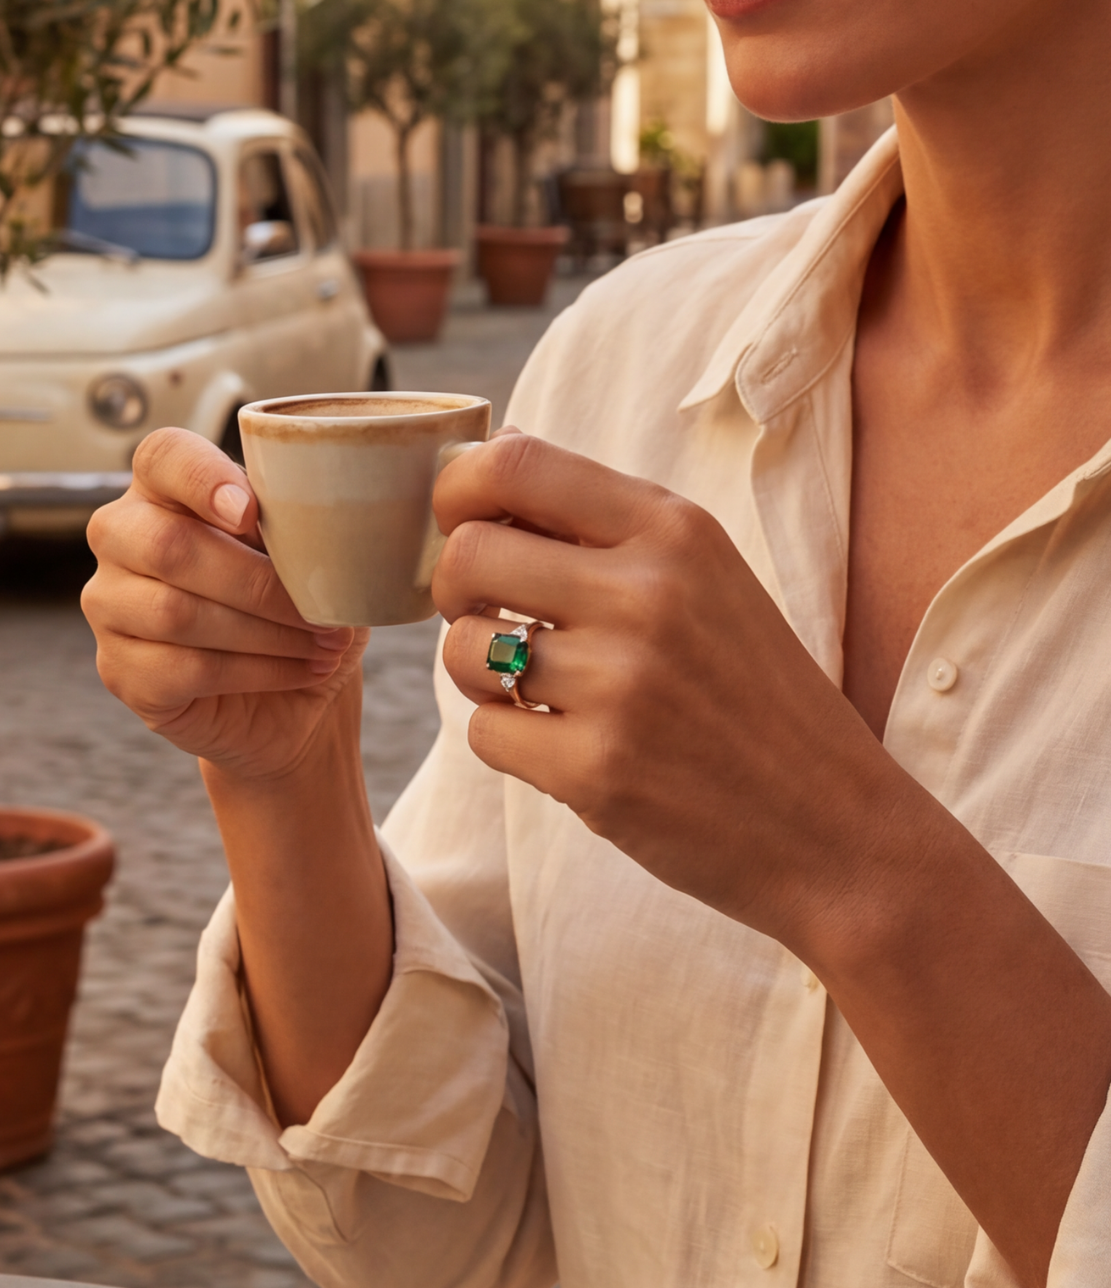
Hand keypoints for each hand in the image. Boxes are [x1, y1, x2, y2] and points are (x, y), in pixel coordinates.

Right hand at [82, 427, 365, 782]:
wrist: (294, 694)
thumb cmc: (298, 607)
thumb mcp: (311, 556)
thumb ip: (300, 525)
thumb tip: (323, 523)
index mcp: (166, 488)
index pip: (163, 456)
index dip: (202, 478)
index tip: (252, 512)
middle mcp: (121, 537)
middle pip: (168, 545)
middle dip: (259, 584)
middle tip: (324, 614)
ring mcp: (108, 605)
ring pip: (175, 613)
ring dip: (267, 633)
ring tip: (324, 645)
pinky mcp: (120, 670)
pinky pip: (182, 669)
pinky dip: (255, 671)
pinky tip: (300, 670)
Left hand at [433, 432, 904, 954]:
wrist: (834, 823)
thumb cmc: (753, 693)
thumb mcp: (707, 577)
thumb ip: (606, 528)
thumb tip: (486, 477)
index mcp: (674, 529)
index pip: (513, 463)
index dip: (458, 491)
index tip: (462, 525)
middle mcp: (646, 594)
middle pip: (466, 554)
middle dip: (454, 589)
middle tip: (489, 617)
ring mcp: (621, 685)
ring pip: (461, 650)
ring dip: (479, 673)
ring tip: (536, 690)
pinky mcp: (596, 770)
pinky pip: (483, 734)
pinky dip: (509, 742)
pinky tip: (566, 746)